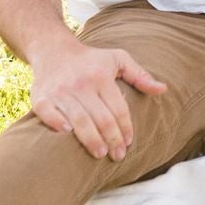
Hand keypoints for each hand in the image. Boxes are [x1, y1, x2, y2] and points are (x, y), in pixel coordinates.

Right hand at [30, 42, 168, 161]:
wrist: (54, 49)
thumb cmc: (91, 59)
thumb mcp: (118, 59)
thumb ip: (140, 75)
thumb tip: (163, 89)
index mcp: (100, 75)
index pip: (117, 108)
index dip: (125, 127)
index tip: (129, 142)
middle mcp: (80, 84)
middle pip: (100, 118)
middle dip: (111, 139)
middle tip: (117, 155)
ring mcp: (59, 91)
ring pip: (78, 120)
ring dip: (91, 140)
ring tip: (100, 154)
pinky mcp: (40, 97)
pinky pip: (47, 114)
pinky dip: (56, 124)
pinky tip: (67, 135)